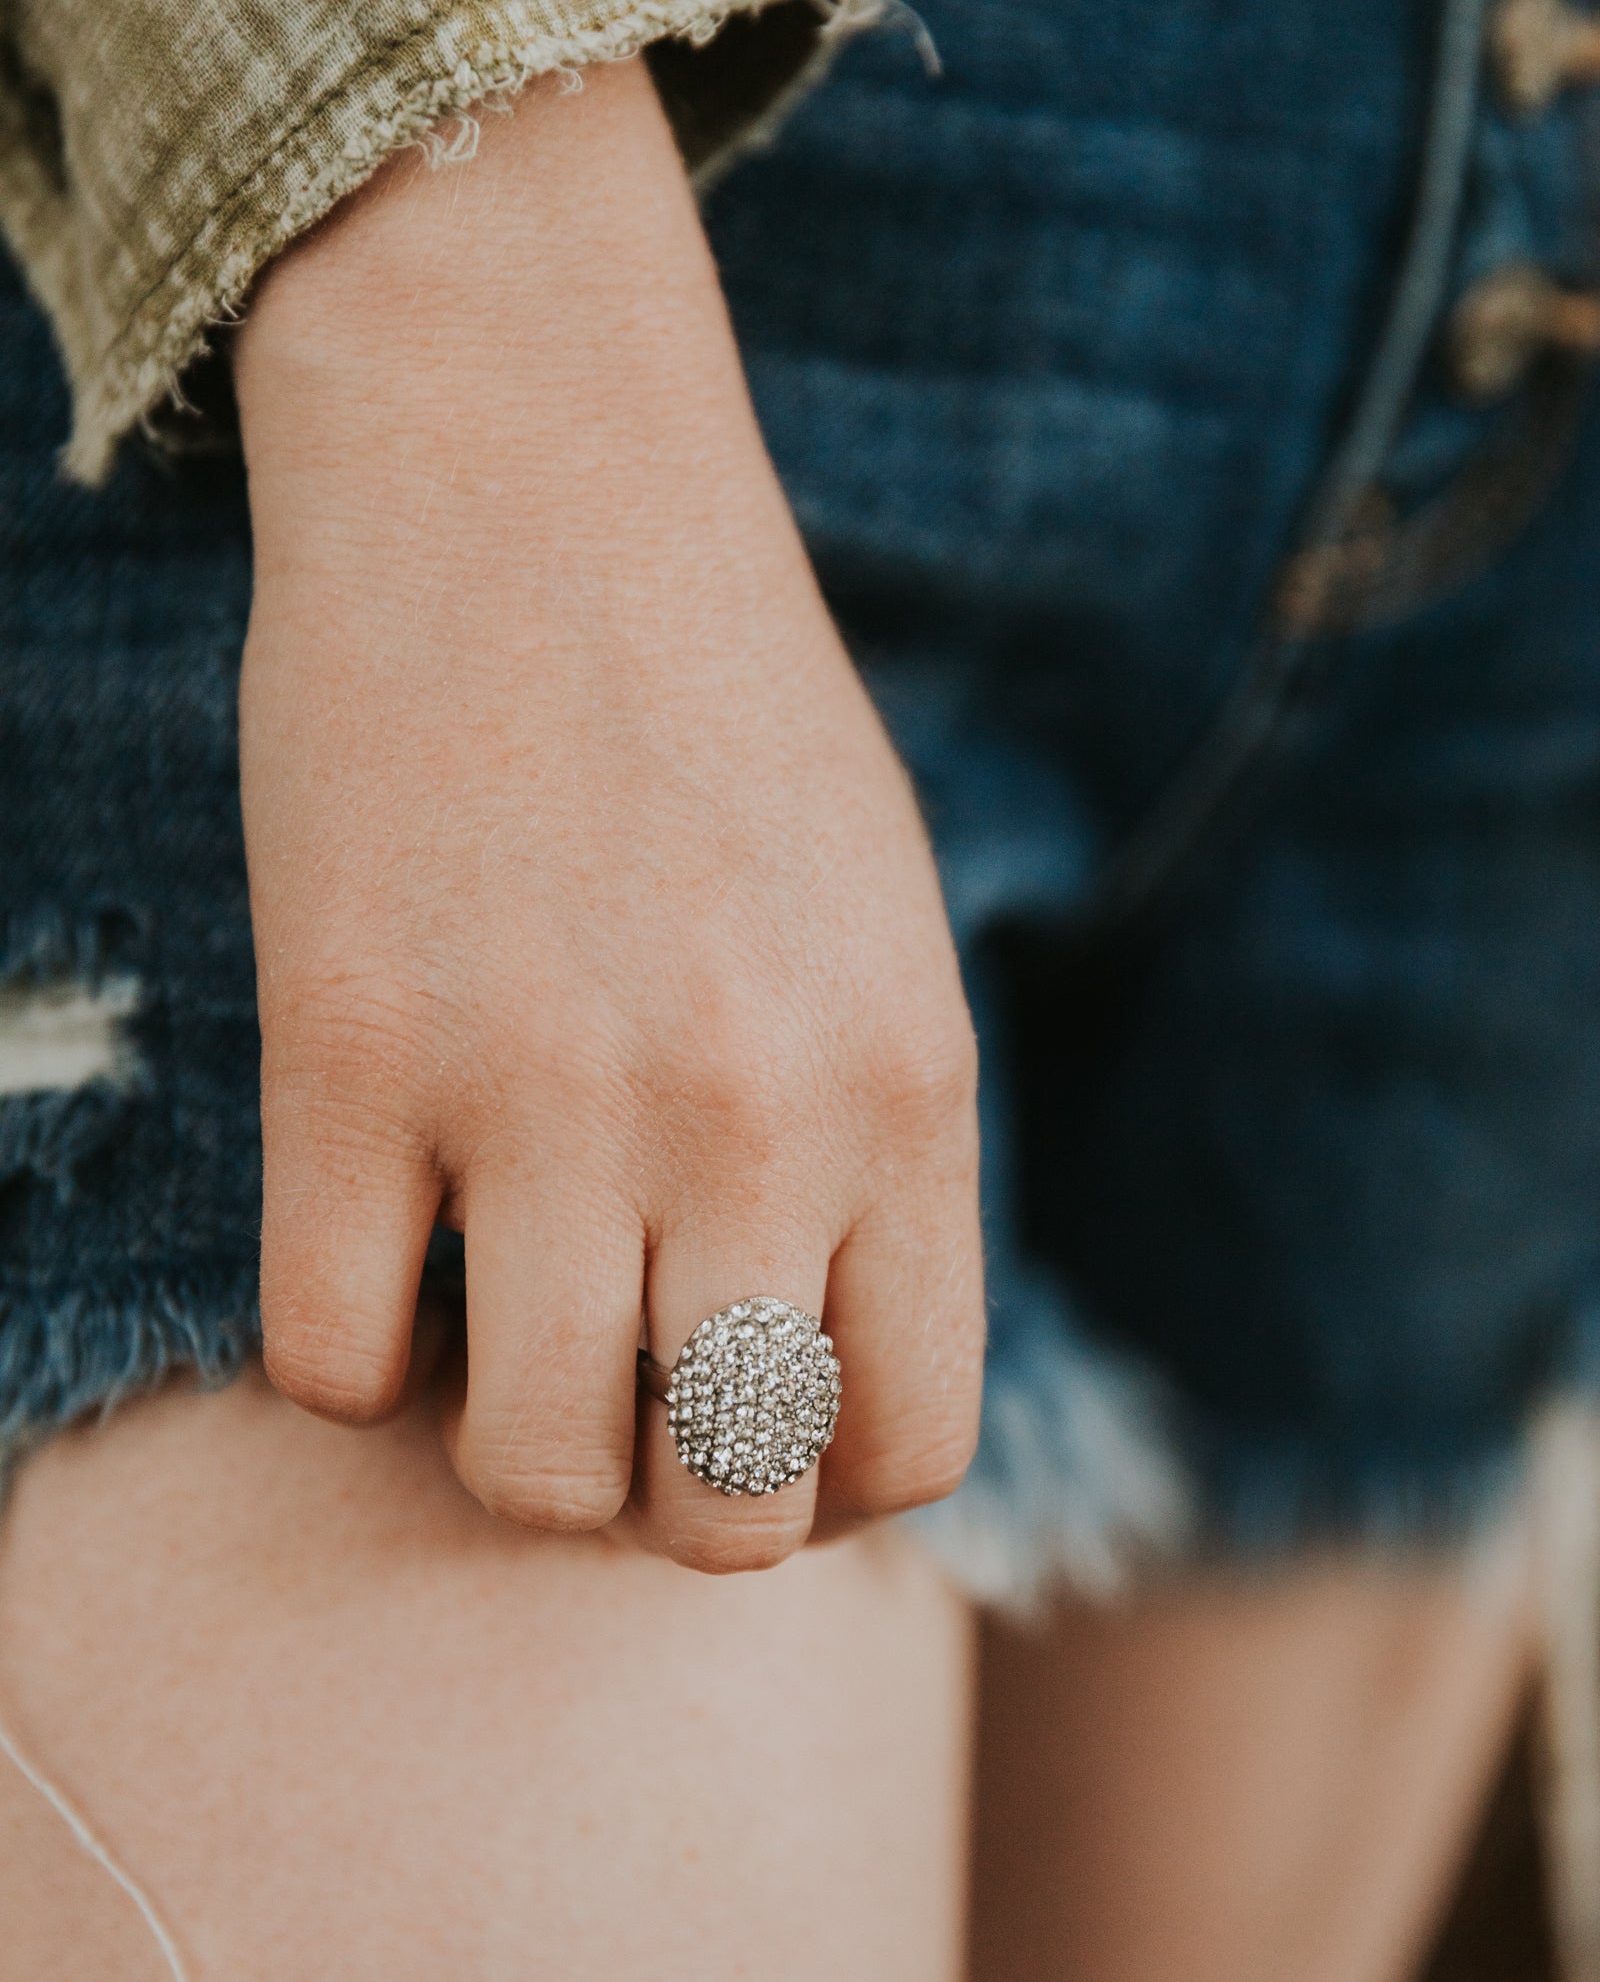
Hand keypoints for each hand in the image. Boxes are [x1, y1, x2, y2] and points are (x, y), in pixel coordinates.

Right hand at [233, 58, 982, 1571]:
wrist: (531, 464)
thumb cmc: (719, 708)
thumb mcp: (879, 931)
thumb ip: (875, 1156)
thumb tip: (798, 1372)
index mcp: (906, 1093)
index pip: (906, 1453)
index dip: (818, 1479)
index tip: (745, 1403)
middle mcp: (751, 1122)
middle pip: (726, 1517)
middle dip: (666, 1497)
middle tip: (614, 1379)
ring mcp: (545, 1095)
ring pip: (530, 1480)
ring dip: (505, 1446)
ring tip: (491, 1317)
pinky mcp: (346, 1051)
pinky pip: (327, 1363)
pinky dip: (343, 1346)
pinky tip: (373, 1233)